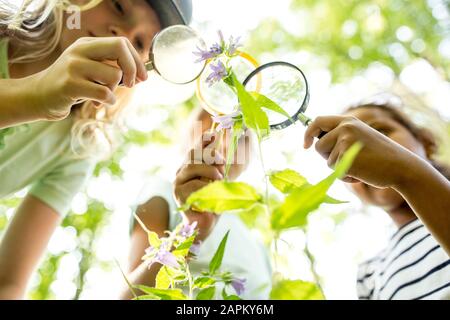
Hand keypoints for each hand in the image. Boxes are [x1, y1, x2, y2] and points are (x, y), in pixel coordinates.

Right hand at [29, 37, 147, 120]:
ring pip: (114, 75)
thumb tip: (141, 74)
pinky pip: (104, 93)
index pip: (121, 43)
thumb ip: (111, 67)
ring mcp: (74, 67)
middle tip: (130, 84)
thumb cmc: (71, 84)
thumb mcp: (89, 68)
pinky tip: (98, 103)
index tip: (142, 77)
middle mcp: (80, 51)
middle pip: (119, 48)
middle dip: (132, 69)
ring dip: (114, 91)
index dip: (136, 61)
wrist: (38, 96)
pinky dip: (108, 101)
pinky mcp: (70, 85)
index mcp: (87, 44)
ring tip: (103, 95)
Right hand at [174, 134, 224, 240]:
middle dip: (210, 156)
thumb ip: (220, 166)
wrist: (205, 224)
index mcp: (192, 166)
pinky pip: (192, 185)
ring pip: (192, 167)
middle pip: (193, 154)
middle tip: (223, 164)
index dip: (204, 140)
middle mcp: (182, 172)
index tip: (214, 135)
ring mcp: (178, 183)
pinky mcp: (178, 194)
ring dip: (209, 172)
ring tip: (219, 179)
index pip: (196, 147)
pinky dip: (204, 187)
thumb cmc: (213, 202)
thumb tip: (233, 149)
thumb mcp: (219, 180)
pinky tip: (209, 192)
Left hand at [303, 115, 417, 187]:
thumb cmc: (379, 156)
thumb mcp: (360, 137)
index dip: (308, 133)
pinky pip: (336, 172)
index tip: (305, 145)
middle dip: (327, 157)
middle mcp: (345, 128)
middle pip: (318, 146)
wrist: (401, 166)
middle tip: (348, 160)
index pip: (318, 121)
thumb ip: (341, 136)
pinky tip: (362, 173)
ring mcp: (346, 142)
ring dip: (339, 168)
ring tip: (360, 165)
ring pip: (327, 161)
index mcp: (348, 121)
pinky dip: (347, 177)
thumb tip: (315, 142)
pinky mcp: (347, 158)